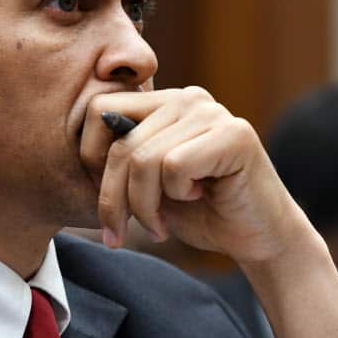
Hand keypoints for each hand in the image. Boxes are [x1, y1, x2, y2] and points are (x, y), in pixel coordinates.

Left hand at [80, 86, 301, 263]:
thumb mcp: (146, 186)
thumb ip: (119, 162)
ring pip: (142, 157)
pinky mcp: (234, 134)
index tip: (106, 199)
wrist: (258, 239)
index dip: (90, 158)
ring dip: (143, 205)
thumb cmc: (200, 213)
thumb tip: (79, 154)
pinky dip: (176, 195)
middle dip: (112, 197)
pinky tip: (199, 198)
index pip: (100, 110)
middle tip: (120, 232)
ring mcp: (211, 112)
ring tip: (159, 225)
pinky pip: (174, 165)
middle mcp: (186, 97)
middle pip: (119, 142)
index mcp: (162, 103)